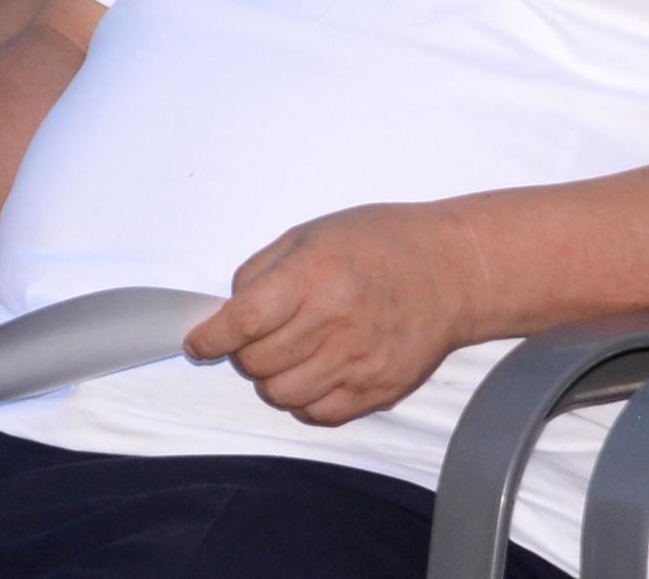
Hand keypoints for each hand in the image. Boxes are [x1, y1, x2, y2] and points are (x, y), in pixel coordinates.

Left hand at [184, 202, 485, 425]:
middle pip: (257, 362)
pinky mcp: (379, 390)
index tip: (198, 343)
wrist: (450, 272)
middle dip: (241, 353)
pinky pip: (319, 414)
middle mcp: (334, 324)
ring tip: (285, 355)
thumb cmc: (376, 244)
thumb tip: (229, 311)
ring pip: (282, 394)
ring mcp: (359, 363)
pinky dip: (303, 400)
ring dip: (270, 378)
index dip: (212, 336)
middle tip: (254, 338)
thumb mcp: (309, 235)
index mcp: (313, 278)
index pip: (245, 320)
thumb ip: (262, 272)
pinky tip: (311, 374)